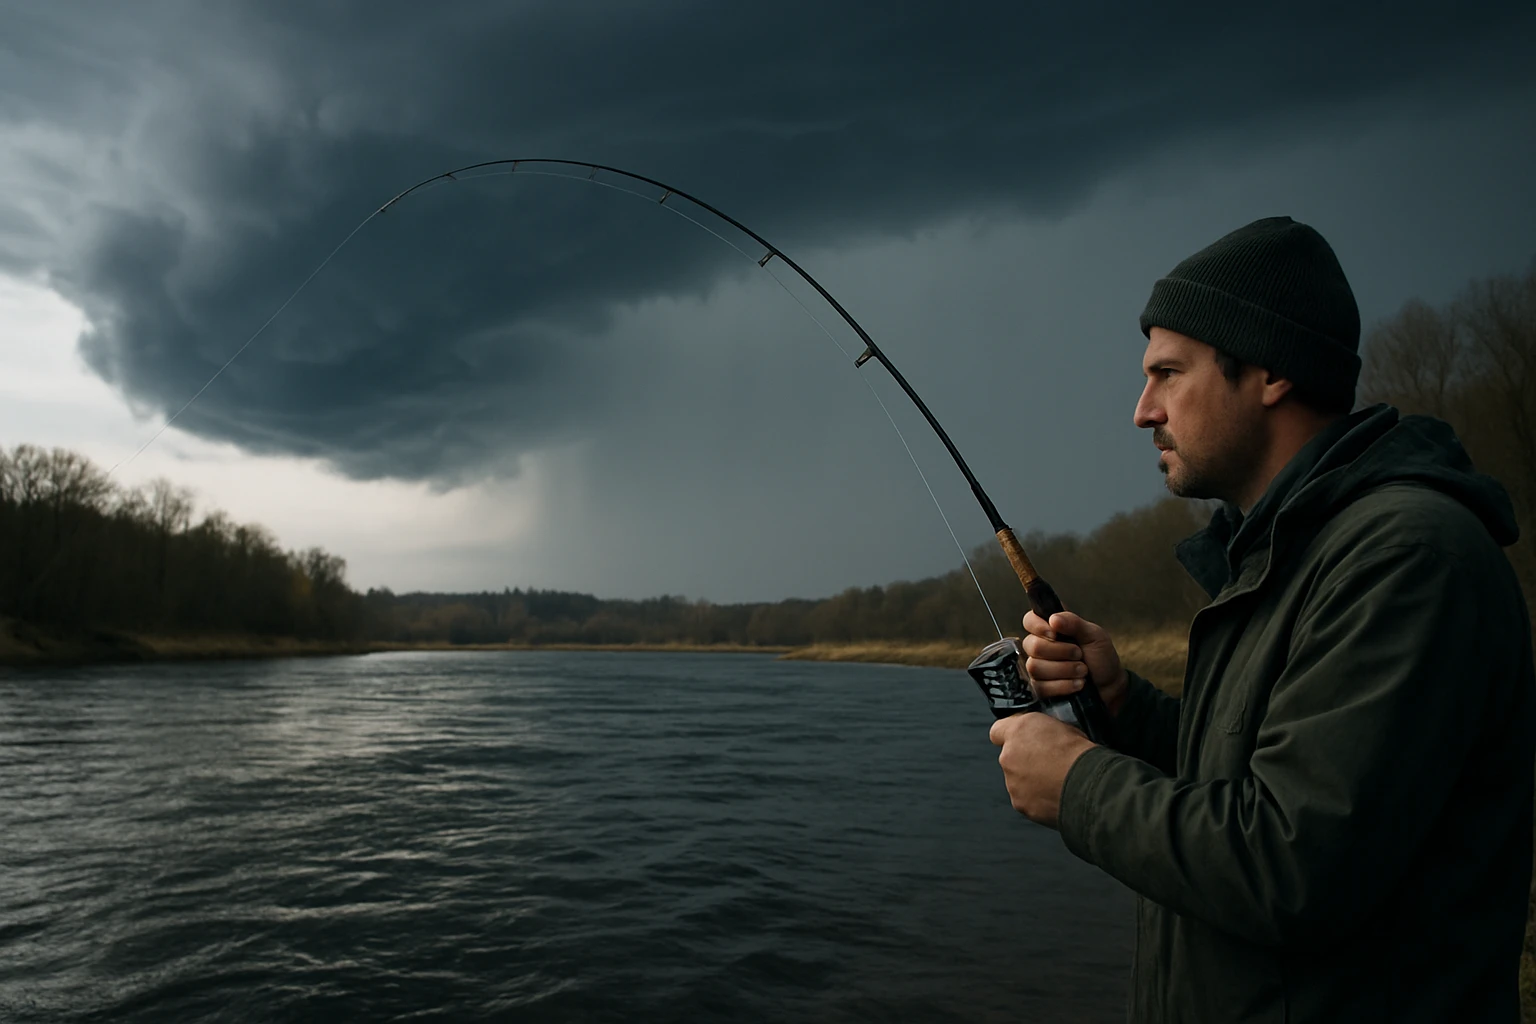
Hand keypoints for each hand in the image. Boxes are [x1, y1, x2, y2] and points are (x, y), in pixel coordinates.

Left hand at [988, 711, 1096, 827]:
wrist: (1087, 784)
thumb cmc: (1080, 754)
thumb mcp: (1062, 724)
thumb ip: (1040, 728)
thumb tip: (1041, 732)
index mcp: (1018, 731)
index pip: (998, 730)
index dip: (1011, 736)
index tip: (1021, 740)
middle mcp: (1008, 756)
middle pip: (1010, 759)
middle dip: (1025, 761)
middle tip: (1049, 763)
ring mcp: (1013, 782)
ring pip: (1018, 781)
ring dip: (1032, 781)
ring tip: (1056, 781)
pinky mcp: (1020, 804)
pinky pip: (1026, 800)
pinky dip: (1038, 799)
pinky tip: (1056, 794)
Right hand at [1021, 610, 1129, 716]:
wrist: (1110, 686)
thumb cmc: (1102, 658)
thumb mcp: (1094, 636)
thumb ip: (1074, 623)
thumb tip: (1053, 619)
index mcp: (1052, 629)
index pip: (1029, 620)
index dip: (1038, 626)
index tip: (1054, 634)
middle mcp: (1041, 647)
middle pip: (1032, 645)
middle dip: (1060, 652)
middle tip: (1079, 654)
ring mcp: (1039, 668)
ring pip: (1035, 667)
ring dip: (1065, 669)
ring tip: (1082, 671)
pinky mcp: (1041, 688)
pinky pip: (1041, 687)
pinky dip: (1063, 685)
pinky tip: (1077, 684)